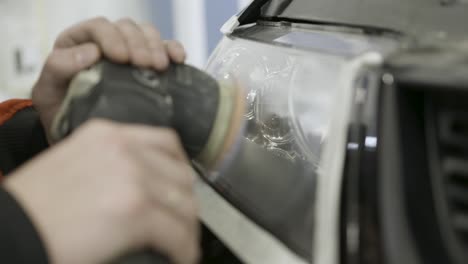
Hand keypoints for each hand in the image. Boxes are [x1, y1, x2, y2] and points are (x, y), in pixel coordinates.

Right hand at [4, 120, 199, 263]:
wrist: (10, 233)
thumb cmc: (31, 208)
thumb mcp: (71, 165)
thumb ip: (108, 165)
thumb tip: (142, 184)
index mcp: (106, 136)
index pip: (165, 142)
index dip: (179, 169)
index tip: (180, 186)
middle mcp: (123, 150)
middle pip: (180, 175)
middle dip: (184, 201)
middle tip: (180, 220)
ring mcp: (132, 179)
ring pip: (184, 205)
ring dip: (186, 228)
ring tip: (181, 242)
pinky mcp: (135, 212)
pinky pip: (177, 234)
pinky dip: (184, 249)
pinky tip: (180, 257)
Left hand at [32, 17, 185, 141]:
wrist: (77, 134)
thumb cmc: (61, 111)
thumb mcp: (47, 91)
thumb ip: (59, 68)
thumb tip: (91, 52)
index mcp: (79, 43)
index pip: (98, 27)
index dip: (112, 38)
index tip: (121, 58)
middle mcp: (106, 43)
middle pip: (127, 28)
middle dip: (138, 44)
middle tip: (144, 65)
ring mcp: (130, 53)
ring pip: (147, 34)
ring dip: (156, 47)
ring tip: (159, 67)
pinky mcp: (148, 66)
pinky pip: (165, 48)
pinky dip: (173, 50)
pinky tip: (178, 60)